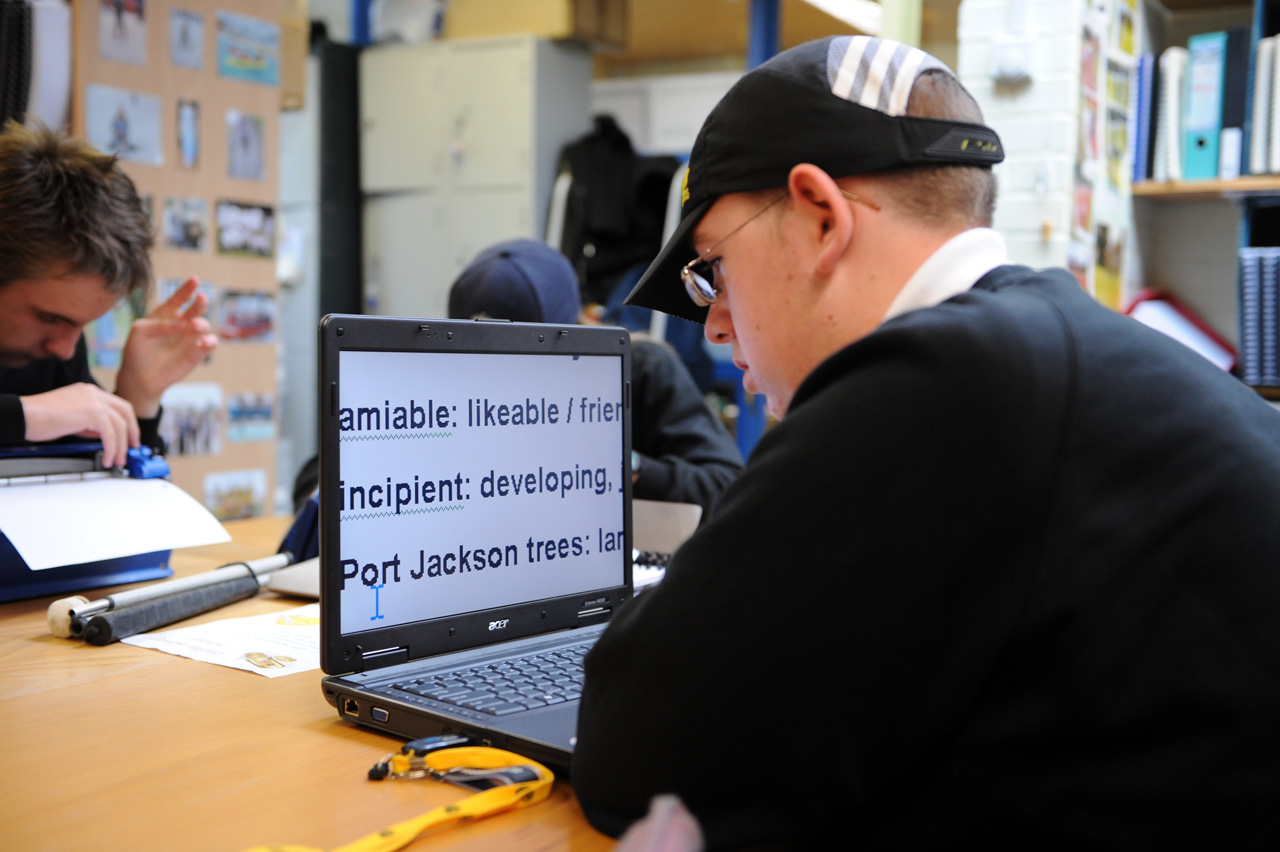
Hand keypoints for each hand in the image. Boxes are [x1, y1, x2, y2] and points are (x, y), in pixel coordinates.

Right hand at [21, 383, 140, 467]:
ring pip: (120, 426)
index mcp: (89, 392)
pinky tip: (107, 458)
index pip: (118, 405)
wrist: (24, 415)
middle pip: (125, 413)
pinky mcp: (92, 412)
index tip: (130, 437)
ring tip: (117, 460)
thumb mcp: (72, 418)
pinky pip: (110, 434)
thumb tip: (102, 435)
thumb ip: (90, 423)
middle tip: (131, 449)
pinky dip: (112, 449)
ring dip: (121, 446)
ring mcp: (94, 401)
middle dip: (132, 433)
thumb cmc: (40, 418)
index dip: (128, 422)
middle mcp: (94, 393)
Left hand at [116, 277, 218, 417]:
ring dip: (202, 323)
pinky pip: (210, 344)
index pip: (178, 298)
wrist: (140, 377)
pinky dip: (210, 341)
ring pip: (204, 325)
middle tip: (201, 298)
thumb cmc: (136, 351)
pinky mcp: (197, 353)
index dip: (187, 289)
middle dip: (200, 302)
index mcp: (166, 314)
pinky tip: (203, 342)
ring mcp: (190, 338)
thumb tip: (181, 324)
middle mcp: (181, 323)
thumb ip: (158, 324)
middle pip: (196, 309)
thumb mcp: (139, 332)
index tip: (195, 280)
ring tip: (194, 326)